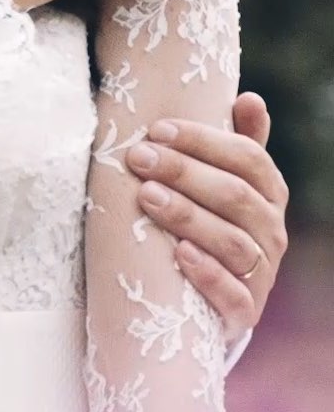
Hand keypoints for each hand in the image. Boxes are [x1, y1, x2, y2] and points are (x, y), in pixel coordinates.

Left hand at [126, 92, 288, 342]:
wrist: (201, 297)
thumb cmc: (209, 219)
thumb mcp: (221, 179)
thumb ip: (236, 140)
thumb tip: (250, 98)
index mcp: (270, 193)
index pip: (248, 157)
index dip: (203, 141)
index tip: (156, 129)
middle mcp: (272, 233)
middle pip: (235, 196)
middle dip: (183, 172)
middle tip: (138, 158)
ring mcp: (261, 275)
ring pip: (233, 243)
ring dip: (188, 217)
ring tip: (147, 198)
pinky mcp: (243, 313)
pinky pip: (232, 295)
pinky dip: (207, 274)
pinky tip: (179, 254)